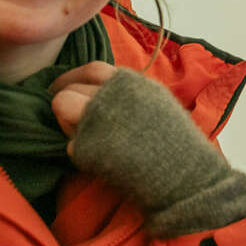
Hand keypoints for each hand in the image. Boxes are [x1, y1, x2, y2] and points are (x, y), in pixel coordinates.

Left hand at [49, 65, 245, 238]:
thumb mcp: (156, 101)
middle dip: (68, 103)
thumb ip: (126, 92)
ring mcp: (95, 119)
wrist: (184, 175)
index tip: (64, 88)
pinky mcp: (87, 146)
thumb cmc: (177, 142)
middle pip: (70, 90)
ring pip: (61, 107)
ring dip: (67, 122)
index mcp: (130, 82)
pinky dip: (82, 151)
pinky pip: (71, 143)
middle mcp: (109, 95)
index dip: (73, 78)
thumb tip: (97, 91)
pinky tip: (103, 159)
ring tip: (86, 137)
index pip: (91, 70)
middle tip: (75, 120)